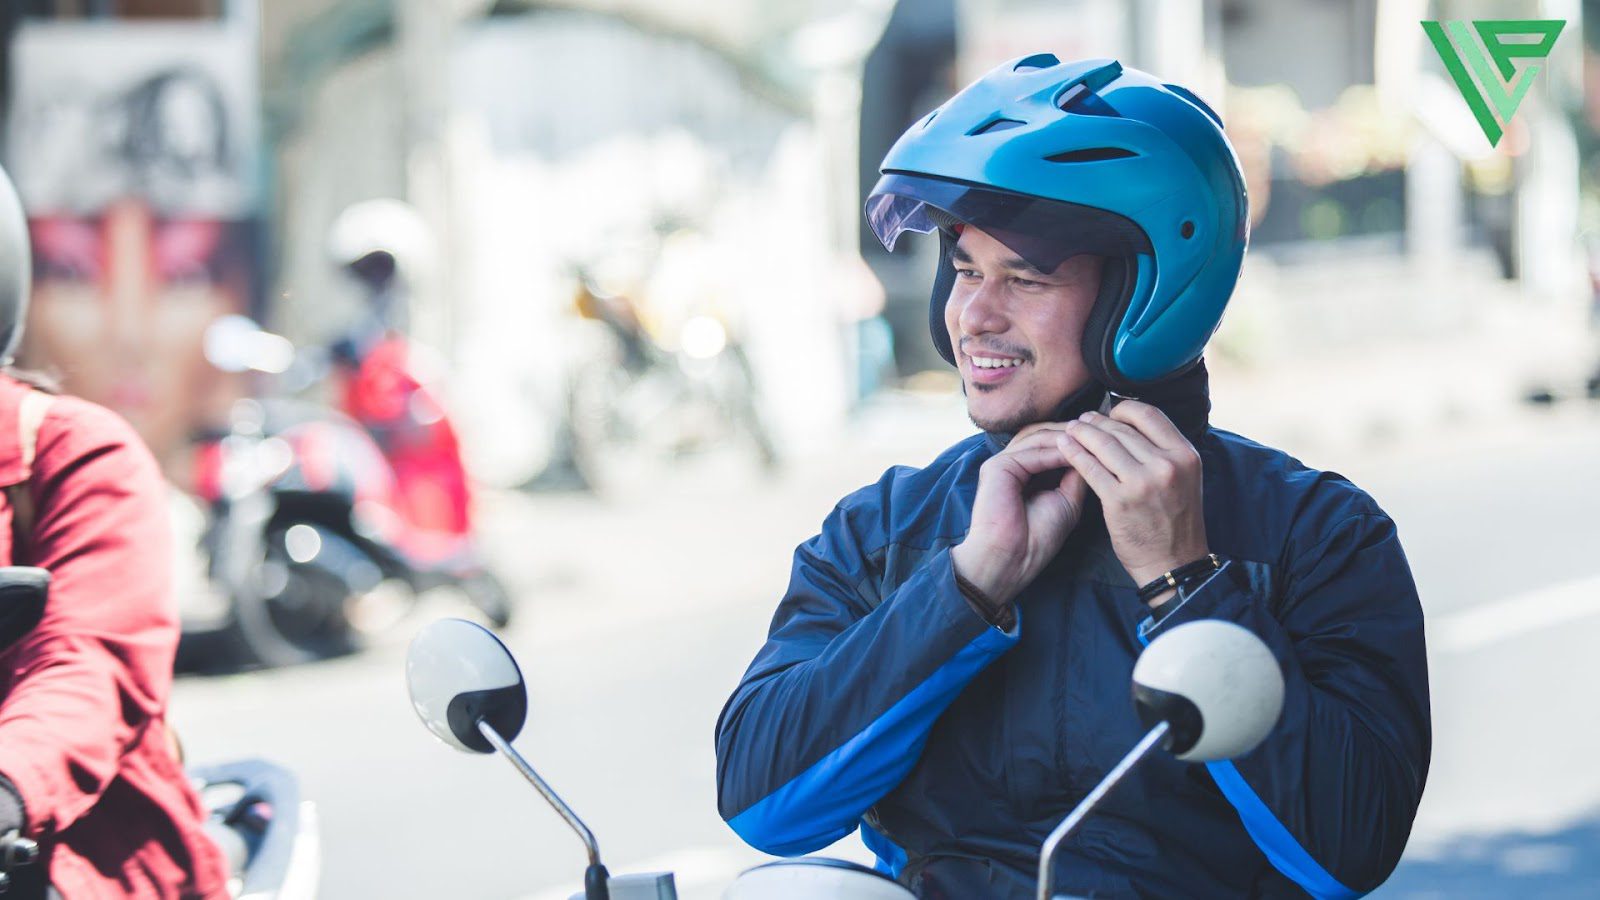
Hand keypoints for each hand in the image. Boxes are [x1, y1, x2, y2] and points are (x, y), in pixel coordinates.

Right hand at [951, 422, 1089, 603]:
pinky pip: (1030, 452)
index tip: (1107, 437)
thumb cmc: (1037, 539)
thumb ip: (1077, 475)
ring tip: (1091, 439)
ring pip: (1038, 437)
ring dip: (1066, 438)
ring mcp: (1003, 462)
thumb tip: (1096, 451)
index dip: (1078, 438)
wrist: (1012, 560)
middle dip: (1073, 431)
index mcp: (1026, 471)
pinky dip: (1054, 451)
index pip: (1052, 442)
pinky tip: (1075, 453)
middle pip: (1044, 433)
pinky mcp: (997, 467)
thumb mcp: (1068, 501)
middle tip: (1100, 429)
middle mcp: (1013, 462)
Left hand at [1056, 402, 1208, 605]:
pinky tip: (1064, 447)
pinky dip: (1074, 454)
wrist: (1174, 563)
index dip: (1123, 409)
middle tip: (1082, 420)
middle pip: (1123, 429)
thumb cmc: (1175, 521)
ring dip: (1082, 433)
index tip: (1109, 414)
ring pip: (1104, 444)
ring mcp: (1142, 482)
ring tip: (1070, 430)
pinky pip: (1090, 468)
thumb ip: (1164, 452)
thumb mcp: (1185, 479)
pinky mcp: (1119, 500)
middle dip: (1097, 421)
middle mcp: (1167, 465)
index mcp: (1185, 455)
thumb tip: (1131, 427)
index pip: (1149, 414)